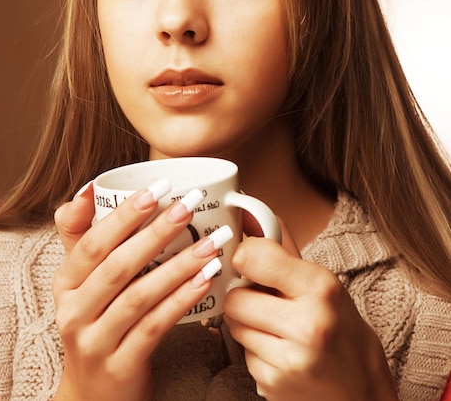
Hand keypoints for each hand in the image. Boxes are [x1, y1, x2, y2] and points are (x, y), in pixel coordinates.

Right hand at [52, 182, 223, 400]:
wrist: (93, 394)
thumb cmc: (96, 322)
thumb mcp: (81, 281)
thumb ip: (82, 235)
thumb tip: (89, 190)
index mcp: (66, 283)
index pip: (92, 242)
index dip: (124, 214)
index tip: (156, 190)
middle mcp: (73, 311)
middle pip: (118, 266)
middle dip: (157, 232)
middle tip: (189, 207)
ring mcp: (95, 342)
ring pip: (140, 296)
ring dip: (178, 266)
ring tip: (211, 244)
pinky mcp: (120, 367)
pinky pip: (154, 327)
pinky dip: (181, 301)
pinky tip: (206, 280)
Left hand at [224, 222, 397, 400]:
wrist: (363, 389)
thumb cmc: (342, 328)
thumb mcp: (323, 282)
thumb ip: (284, 249)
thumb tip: (251, 213)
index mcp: (320, 287)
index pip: (252, 257)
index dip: (244, 257)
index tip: (249, 261)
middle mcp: (307, 324)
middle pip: (235, 297)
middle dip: (244, 296)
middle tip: (264, 299)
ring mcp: (290, 359)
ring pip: (233, 325)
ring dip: (246, 323)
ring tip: (275, 326)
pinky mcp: (274, 385)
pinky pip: (243, 354)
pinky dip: (255, 350)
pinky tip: (280, 350)